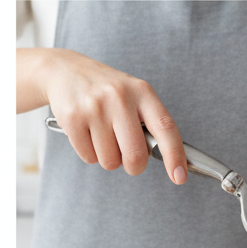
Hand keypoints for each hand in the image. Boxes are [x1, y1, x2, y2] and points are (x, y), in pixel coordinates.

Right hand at [24, 47, 187, 182]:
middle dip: (134, 166)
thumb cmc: (108, 89)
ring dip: (109, 158)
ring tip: (104, 136)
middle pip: (135, 154)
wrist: (67, 71)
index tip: (180, 176)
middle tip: (130, 160)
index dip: (175, 155)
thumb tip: (163, 156)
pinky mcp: (73, 118)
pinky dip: (91, 154)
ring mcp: (95, 108)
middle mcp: (121, 98)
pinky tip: (88, 134)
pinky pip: (89, 158)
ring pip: (110, 160)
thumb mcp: (134, 94)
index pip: (166, 127)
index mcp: (143, 92)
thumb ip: (148, 121)